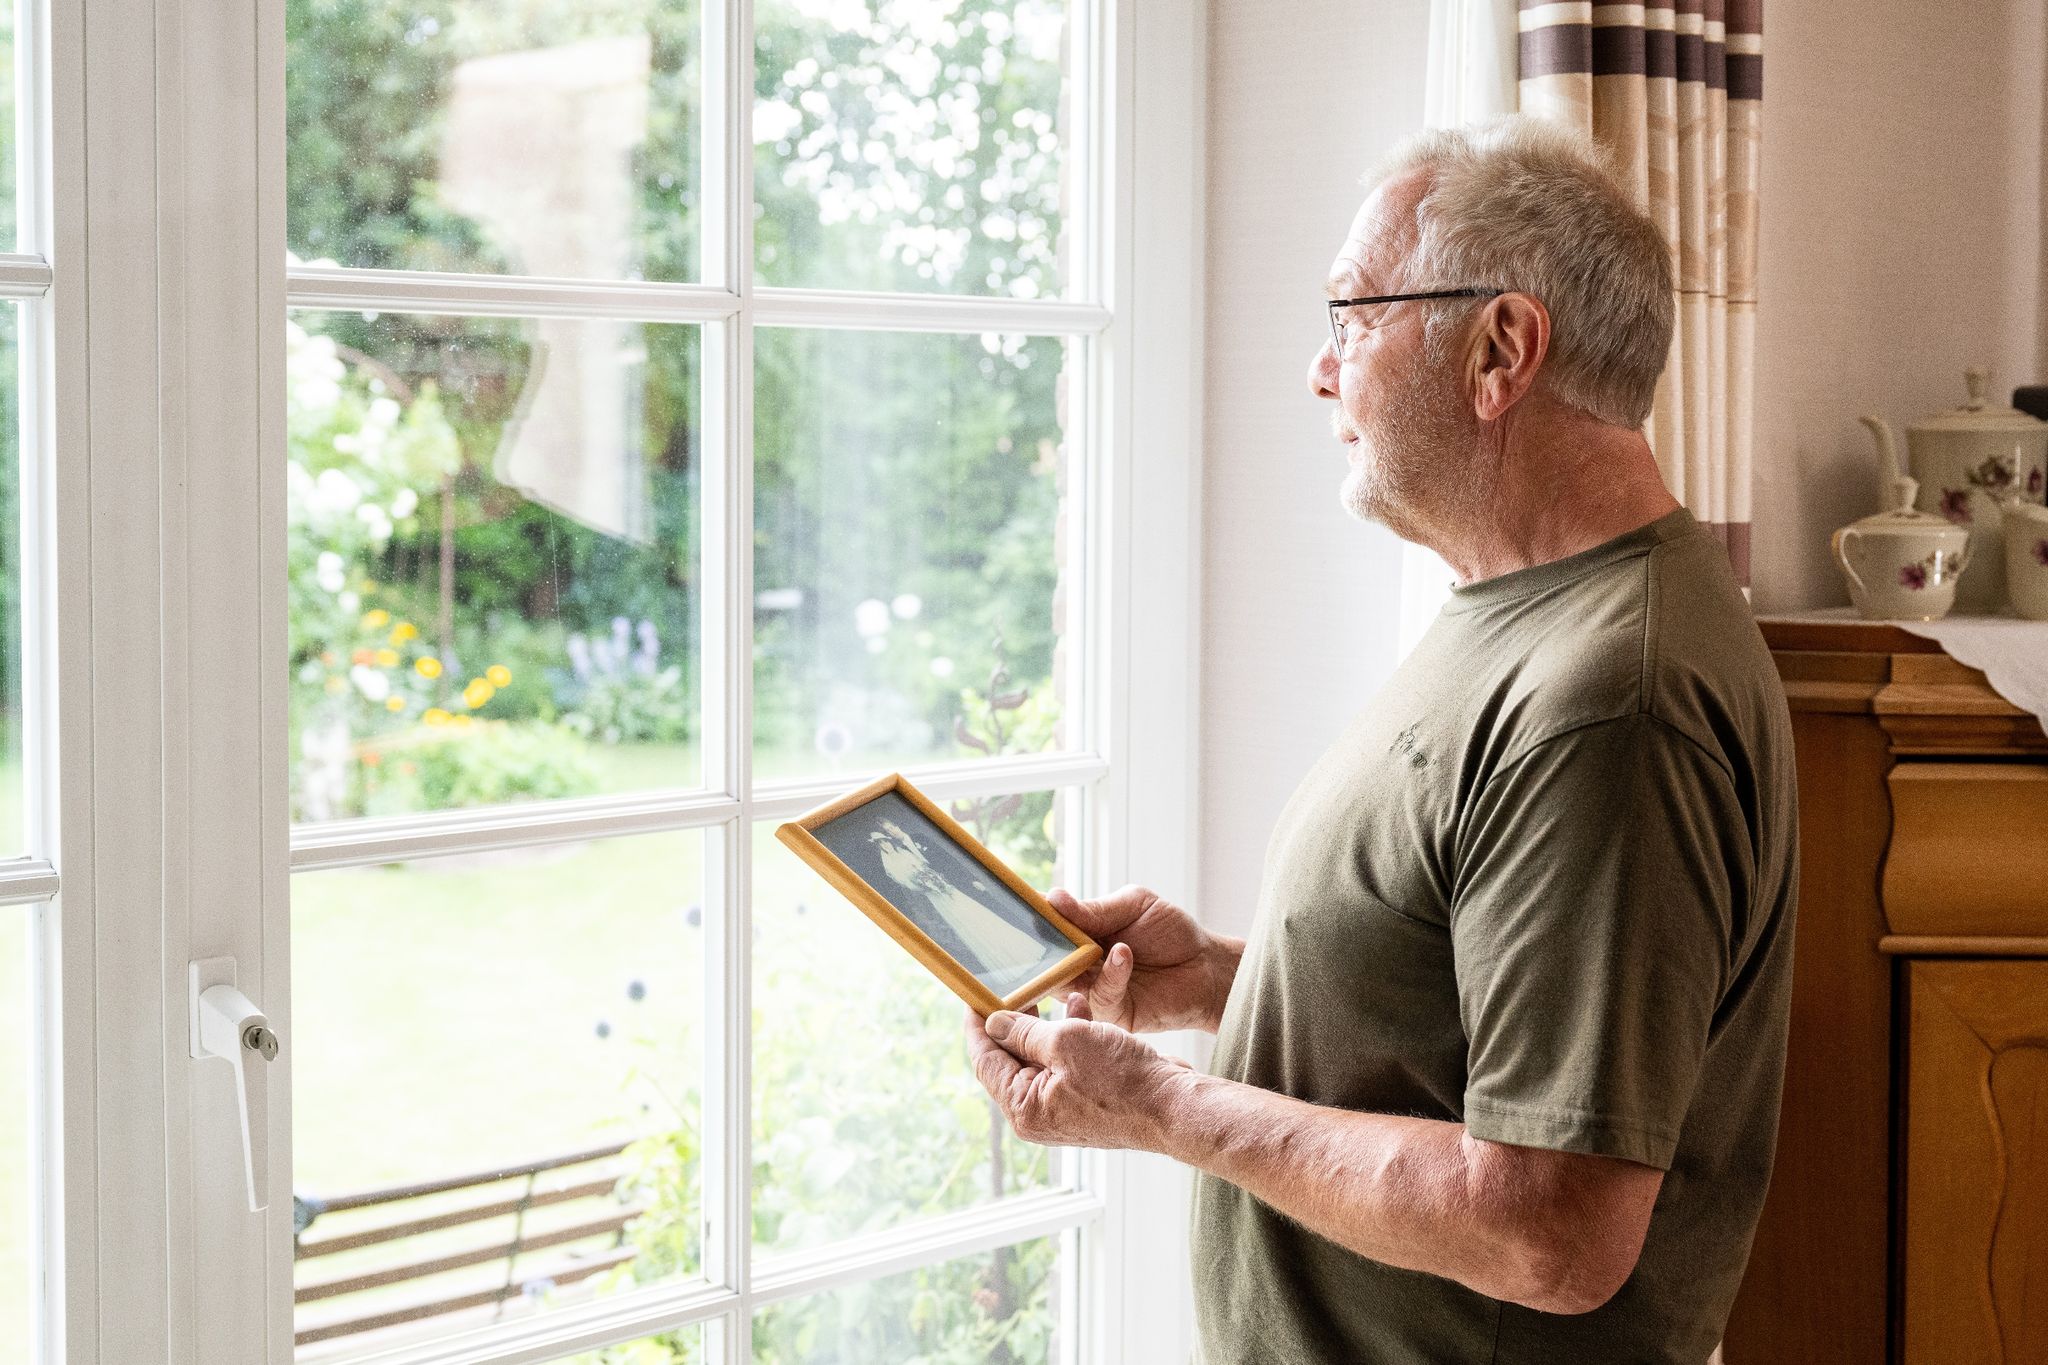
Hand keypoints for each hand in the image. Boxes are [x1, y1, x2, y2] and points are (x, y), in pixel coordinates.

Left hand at [965, 992, 1193, 1150]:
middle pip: (1010, 1059)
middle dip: (1016, 1020)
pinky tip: (1083, 1011)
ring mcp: (1063, 1110)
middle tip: (1015, 986)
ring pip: (1041, 1058)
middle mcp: (1038, 1115)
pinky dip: (1070, 1038)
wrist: (1174, 1106)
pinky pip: (1066, 1065)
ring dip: (1048, 1025)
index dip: (976, 1023)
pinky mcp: (1087, 1101)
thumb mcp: (1066, 1042)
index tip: (973, 994)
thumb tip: (994, 1023)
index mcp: (1023, 1108)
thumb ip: (1025, 1031)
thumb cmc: (1122, 1079)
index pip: (984, 1059)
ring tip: (1060, 993)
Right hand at [1048, 885, 1240, 1033]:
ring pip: (1066, 983)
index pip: (1047, 930)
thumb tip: (1054, 898)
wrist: (1206, 965)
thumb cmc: (1171, 932)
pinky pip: (1100, 996)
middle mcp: (1081, 965)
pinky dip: (1111, 973)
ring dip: (1076, 963)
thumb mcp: (1134, 906)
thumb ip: (1095, 910)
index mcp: (1081, 936)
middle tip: (1041, 935)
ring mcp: (1094, 990)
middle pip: (1046, 961)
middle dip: (1042, 950)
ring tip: (1100, 943)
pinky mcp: (1114, 1012)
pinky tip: (1124, 954)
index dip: (1030, 921)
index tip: (1013, 909)